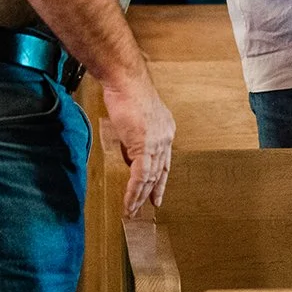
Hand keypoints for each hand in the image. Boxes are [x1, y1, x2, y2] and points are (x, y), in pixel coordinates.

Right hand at [102, 70, 176, 215]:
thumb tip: (130, 152)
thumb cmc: (127, 92)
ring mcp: (157, 142)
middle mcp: (166, 137)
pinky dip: (133, 192)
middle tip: (149, 207)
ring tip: (132, 210)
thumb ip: (136, 135)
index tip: (157, 192)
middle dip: (153, 191)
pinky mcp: (144, 146)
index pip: (165, 160)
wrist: (125, 81)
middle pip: (160, 171)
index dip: (160, 178)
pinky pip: (140, 176)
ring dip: (140, 196)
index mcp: (166, 129)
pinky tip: (129, 203)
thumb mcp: (135, 117)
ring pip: (150, 178)